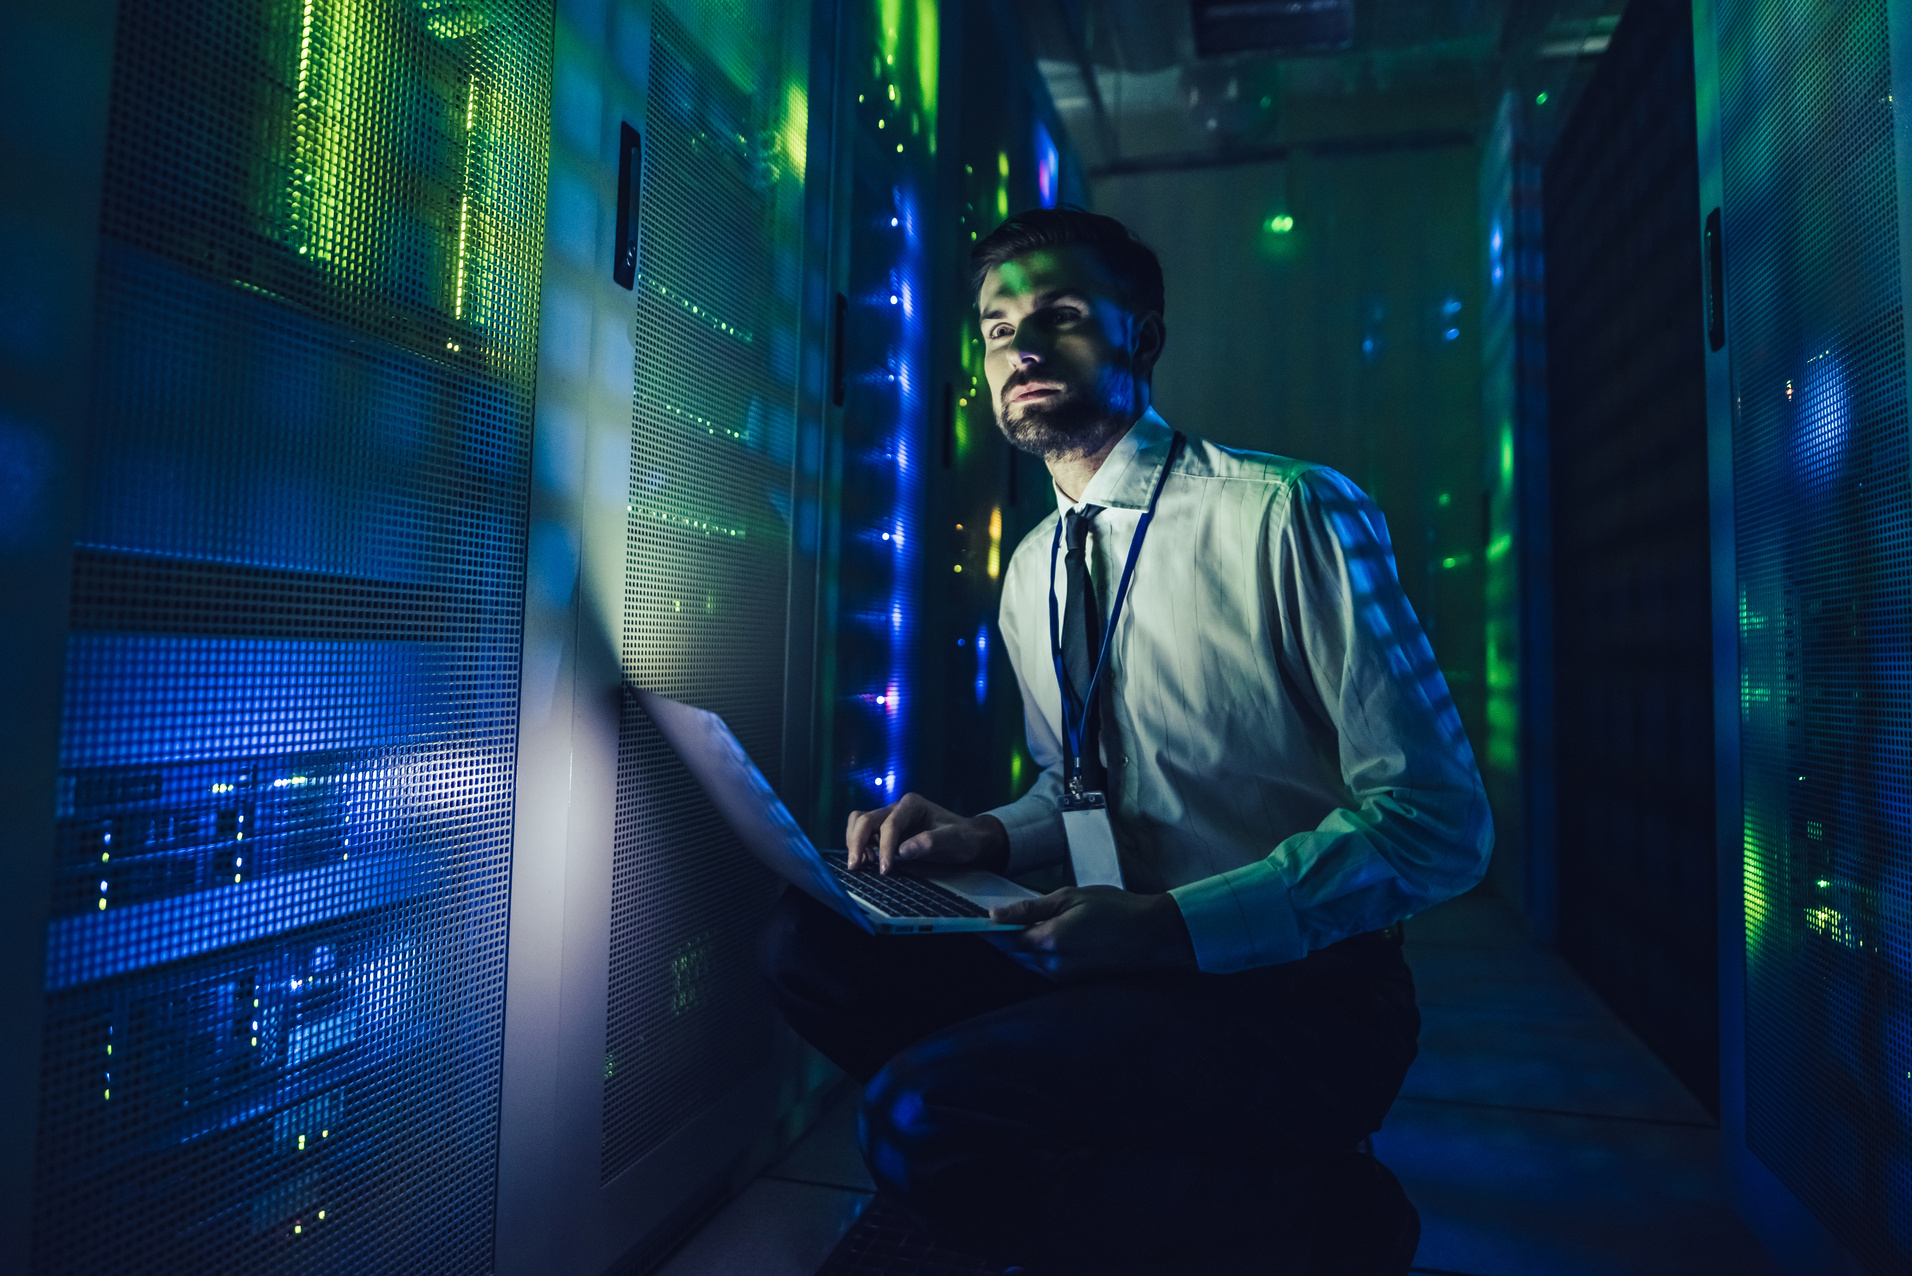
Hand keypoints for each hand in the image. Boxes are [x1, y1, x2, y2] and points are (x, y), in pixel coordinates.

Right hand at [845, 792, 1008, 874]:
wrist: (968, 838)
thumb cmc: (962, 838)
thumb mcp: (951, 841)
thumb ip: (928, 843)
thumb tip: (901, 852)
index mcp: (912, 805)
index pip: (889, 824)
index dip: (884, 847)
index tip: (884, 869)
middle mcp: (896, 808)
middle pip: (865, 819)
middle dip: (857, 842)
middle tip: (855, 867)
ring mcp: (890, 818)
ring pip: (859, 823)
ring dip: (854, 842)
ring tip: (860, 864)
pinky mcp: (886, 831)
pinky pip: (864, 834)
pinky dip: (860, 846)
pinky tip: (867, 862)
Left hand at [986, 887, 1197, 981]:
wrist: (1151, 934)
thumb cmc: (1114, 908)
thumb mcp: (1069, 897)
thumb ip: (1029, 909)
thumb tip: (994, 915)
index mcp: (1048, 942)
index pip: (1003, 939)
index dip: (986, 929)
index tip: (971, 917)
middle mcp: (1051, 965)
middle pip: (1012, 953)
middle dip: (1000, 937)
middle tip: (991, 915)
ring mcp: (1062, 976)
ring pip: (1026, 961)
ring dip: (1018, 945)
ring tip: (1015, 922)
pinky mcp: (1072, 979)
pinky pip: (1042, 967)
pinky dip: (1034, 952)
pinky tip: (1040, 935)